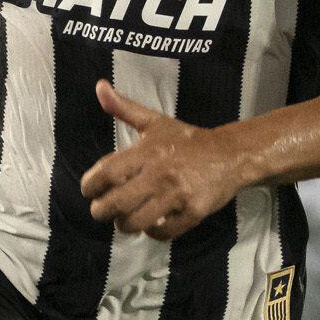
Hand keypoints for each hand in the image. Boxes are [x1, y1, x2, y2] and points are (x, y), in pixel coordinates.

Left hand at [80, 81, 252, 240]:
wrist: (230, 155)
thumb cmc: (187, 140)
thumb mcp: (155, 121)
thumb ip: (124, 108)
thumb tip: (100, 86)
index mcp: (147, 152)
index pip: (107, 173)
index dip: (90, 186)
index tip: (89, 190)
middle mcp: (160, 174)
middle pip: (116, 204)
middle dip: (100, 212)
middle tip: (101, 211)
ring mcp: (177, 195)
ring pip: (136, 222)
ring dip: (124, 225)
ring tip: (124, 220)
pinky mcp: (193, 213)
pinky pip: (162, 233)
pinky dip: (152, 232)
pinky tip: (151, 224)